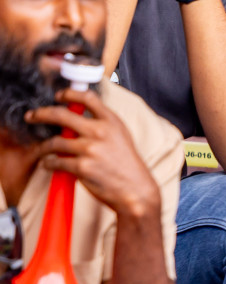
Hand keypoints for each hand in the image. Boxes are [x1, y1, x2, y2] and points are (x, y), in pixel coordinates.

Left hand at [29, 88, 160, 220]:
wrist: (135, 189)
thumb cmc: (127, 165)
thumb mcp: (121, 137)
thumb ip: (103, 125)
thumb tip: (79, 117)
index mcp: (112, 122)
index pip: (87, 98)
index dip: (69, 94)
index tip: (59, 96)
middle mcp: (100, 132)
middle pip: (61, 114)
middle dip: (41, 114)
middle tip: (32, 116)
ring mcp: (90, 149)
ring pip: (54, 142)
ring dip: (43, 146)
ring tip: (42, 150)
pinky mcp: (81, 167)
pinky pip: (54, 161)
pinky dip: (48, 163)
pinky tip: (49, 164)